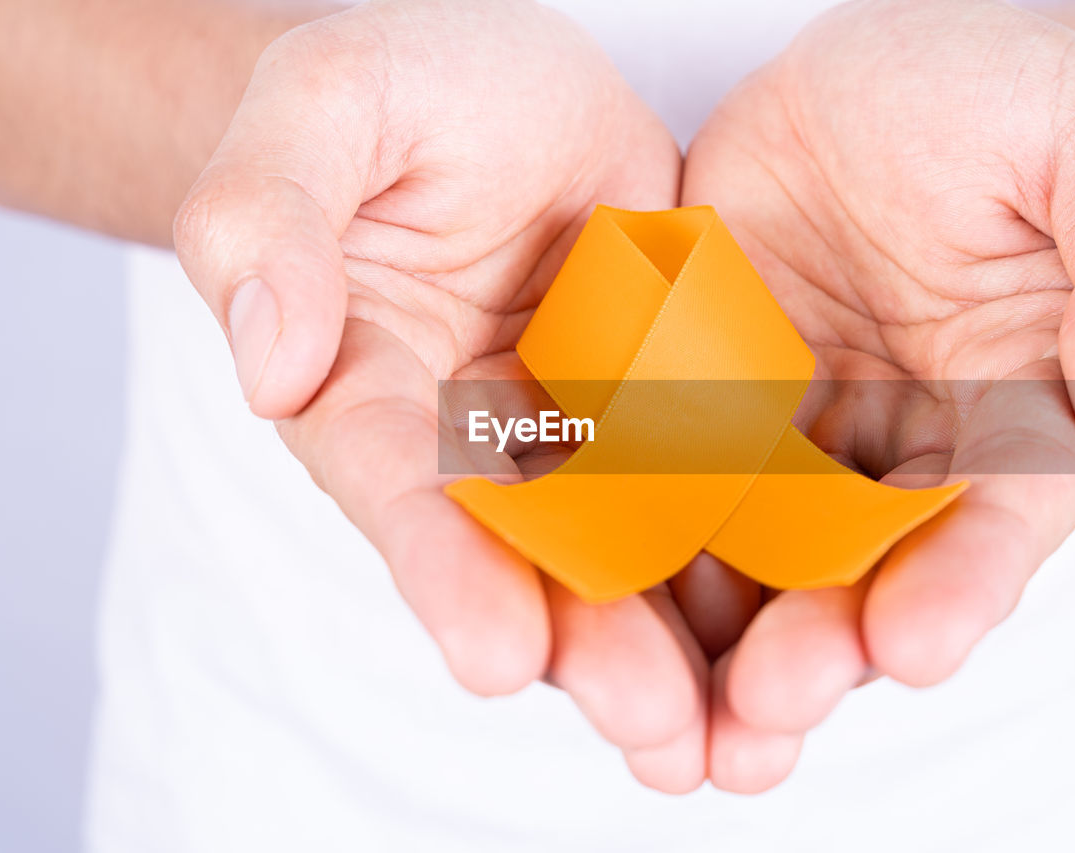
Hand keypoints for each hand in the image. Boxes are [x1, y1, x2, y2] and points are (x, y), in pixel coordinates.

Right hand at [174, 0, 707, 792]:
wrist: (508, 77)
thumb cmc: (404, 87)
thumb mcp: (328, 106)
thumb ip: (270, 220)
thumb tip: (269, 364)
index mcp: (374, 383)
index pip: (401, 489)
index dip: (447, 573)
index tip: (501, 658)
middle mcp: (475, 436)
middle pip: (526, 558)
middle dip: (586, 646)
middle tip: (654, 730)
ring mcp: (576, 429)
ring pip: (624, 549)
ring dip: (674, 644)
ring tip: (733, 738)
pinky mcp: (667, 405)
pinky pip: (708, 485)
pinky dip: (747, 558)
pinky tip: (805, 624)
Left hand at [680, 0, 1074, 788]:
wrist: (872, 73)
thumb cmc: (1004, 98)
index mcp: (1017, 418)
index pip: (999, 521)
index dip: (963, 584)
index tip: (915, 642)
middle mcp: (900, 453)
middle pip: (863, 573)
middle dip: (819, 647)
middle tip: (768, 709)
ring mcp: (791, 435)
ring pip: (753, 557)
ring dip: (714, 644)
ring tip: (672, 727)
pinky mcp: (697, 400)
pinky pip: (658, 479)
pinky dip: (628, 542)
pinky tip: (589, 598)